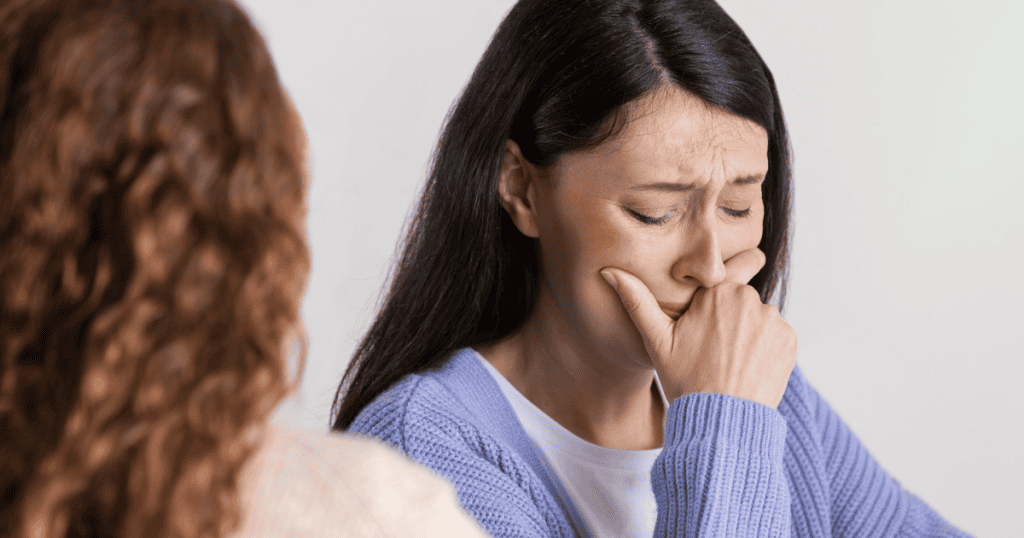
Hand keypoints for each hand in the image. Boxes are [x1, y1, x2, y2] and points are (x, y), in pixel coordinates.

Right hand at [600, 249, 796, 408]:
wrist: (723, 421)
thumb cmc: (686, 380)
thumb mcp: (657, 340)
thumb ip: (637, 300)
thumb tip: (608, 271)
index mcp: (717, 292)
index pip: (720, 285)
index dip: (712, 310)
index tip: (708, 332)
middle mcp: (749, 299)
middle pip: (740, 304)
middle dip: (730, 322)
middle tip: (714, 353)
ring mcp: (773, 320)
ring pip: (759, 320)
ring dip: (749, 336)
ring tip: (731, 364)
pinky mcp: (789, 340)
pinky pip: (777, 337)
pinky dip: (766, 350)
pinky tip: (748, 369)